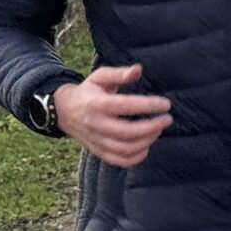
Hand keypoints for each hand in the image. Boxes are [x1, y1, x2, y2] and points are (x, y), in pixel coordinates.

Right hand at [52, 62, 170, 168]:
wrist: (64, 111)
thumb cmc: (88, 91)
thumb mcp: (100, 77)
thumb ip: (119, 74)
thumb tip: (138, 70)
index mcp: (97, 103)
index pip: (125, 106)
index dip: (148, 105)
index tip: (166, 104)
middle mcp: (96, 124)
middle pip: (127, 132)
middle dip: (152, 127)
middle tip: (167, 119)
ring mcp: (96, 140)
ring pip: (125, 148)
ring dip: (147, 141)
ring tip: (158, 129)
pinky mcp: (98, 151)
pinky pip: (119, 160)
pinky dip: (136, 157)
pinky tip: (146, 146)